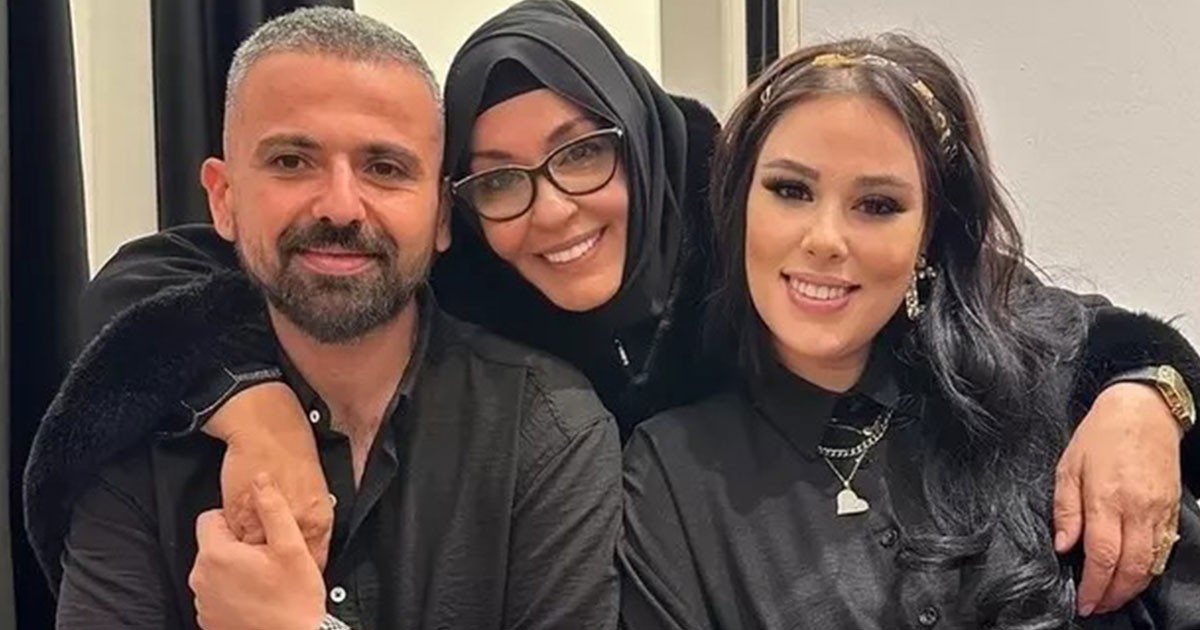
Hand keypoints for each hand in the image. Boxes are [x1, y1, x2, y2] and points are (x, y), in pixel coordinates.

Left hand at [190, 474, 327, 629]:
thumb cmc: (294, 601)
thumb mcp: (291, 547)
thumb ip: (273, 509)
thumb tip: (261, 480)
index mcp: (216, 555)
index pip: (209, 517)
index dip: (236, 520)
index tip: (258, 533)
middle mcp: (202, 578)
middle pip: (212, 545)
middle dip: (237, 546)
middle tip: (267, 558)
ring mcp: (203, 602)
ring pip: (215, 569)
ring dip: (235, 570)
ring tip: (265, 579)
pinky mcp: (209, 620)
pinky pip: (217, 593)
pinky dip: (234, 592)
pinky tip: (258, 597)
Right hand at [204, 381, 332, 568]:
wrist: (266, 428)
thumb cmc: (292, 454)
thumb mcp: (316, 491)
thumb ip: (312, 523)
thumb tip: (307, 554)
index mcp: (319, 519)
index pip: (313, 563)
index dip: (302, 574)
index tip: (294, 579)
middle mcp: (296, 523)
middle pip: (284, 566)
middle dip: (275, 570)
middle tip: (269, 571)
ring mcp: (266, 521)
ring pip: (257, 557)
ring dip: (253, 560)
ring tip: (250, 558)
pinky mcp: (239, 514)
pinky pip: (236, 541)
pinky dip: (236, 542)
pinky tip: (238, 534)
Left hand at [1053, 383, 1181, 615]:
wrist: (1143, 410)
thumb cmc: (1100, 435)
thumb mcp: (1068, 466)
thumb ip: (1065, 509)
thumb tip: (1064, 546)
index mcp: (1106, 498)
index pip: (1102, 555)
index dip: (1094, 585)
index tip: (1084, 601)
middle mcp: (1137, 509)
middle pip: (1130, 567)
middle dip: (1113, 594)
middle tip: (1097, 606)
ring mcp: (1159, 510)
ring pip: (1151, 563)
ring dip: (1132, 586)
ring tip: (1112, 596)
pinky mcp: (1172, 508)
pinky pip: (1164, 548)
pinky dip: (1149, 567)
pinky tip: (1133, 573)